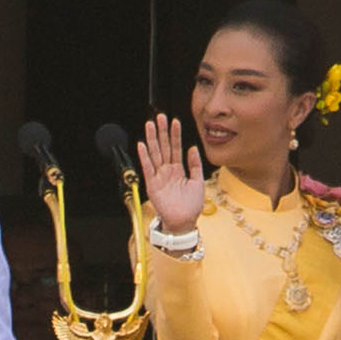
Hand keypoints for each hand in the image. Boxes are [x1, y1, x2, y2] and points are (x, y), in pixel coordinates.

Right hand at [136, 114, 203, 233]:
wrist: (184, 222)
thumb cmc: (191, 206)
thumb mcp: (198, 182)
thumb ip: (195, 165)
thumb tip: (193, 147)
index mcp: (178, 169)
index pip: (175, 148)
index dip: (175, 135)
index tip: (175, 121)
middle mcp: (167, 171)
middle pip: (163, 147)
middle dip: (162, 131)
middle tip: (160, 116)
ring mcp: (159, 176)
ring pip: (155, 153)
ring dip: (152, 139)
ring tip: (150, 125)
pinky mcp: (152, 184)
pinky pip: (148, 167)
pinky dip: (145, 156)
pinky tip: (142, 145)